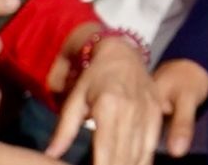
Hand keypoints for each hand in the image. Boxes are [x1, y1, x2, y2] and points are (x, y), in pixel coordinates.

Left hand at [47, 37, 194, 164]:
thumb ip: (64, 130)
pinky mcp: (156, 114)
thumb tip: (51, 154)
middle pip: (124, 155)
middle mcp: (131, 110)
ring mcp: (147, 112)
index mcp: (108, 106)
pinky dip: (142, 161)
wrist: (123, 54)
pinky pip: (151, 146)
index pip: (106, 149)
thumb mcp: (74, 100)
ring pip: (140, 153)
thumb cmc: (94, 78)